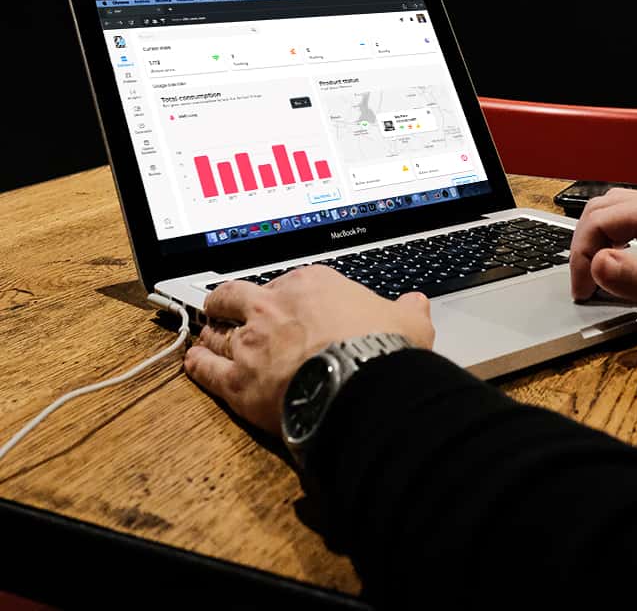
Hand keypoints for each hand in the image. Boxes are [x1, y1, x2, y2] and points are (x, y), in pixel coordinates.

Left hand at [184, 265, 433, 434]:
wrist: (362, 382)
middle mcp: (273, 307)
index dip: (278, 294)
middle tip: (222, 306)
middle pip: (236, 297)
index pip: (284, 283)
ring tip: (205, 336)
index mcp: (310, 285)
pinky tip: (192, 364)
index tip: (278, 302)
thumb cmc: (380, 349)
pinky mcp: (239, 381)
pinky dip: (198, 366)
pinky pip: (208, 370)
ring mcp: (252, 343)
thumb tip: (417, 304)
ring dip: (210, 335)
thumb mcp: (405, 320)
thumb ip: (406, 310)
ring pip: (217, 333)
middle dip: (226, 302)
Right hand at [569, 187, 636, 330]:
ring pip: (616, 210)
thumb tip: (597, 267)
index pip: (602, 220)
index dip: (583, 255)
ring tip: (594, 274)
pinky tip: (616, 259)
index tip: (581, 290)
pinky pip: (633, 220)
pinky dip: (615, 238)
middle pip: (604, 208)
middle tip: (582, 284)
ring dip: (598, 239)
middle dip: (584, 245)